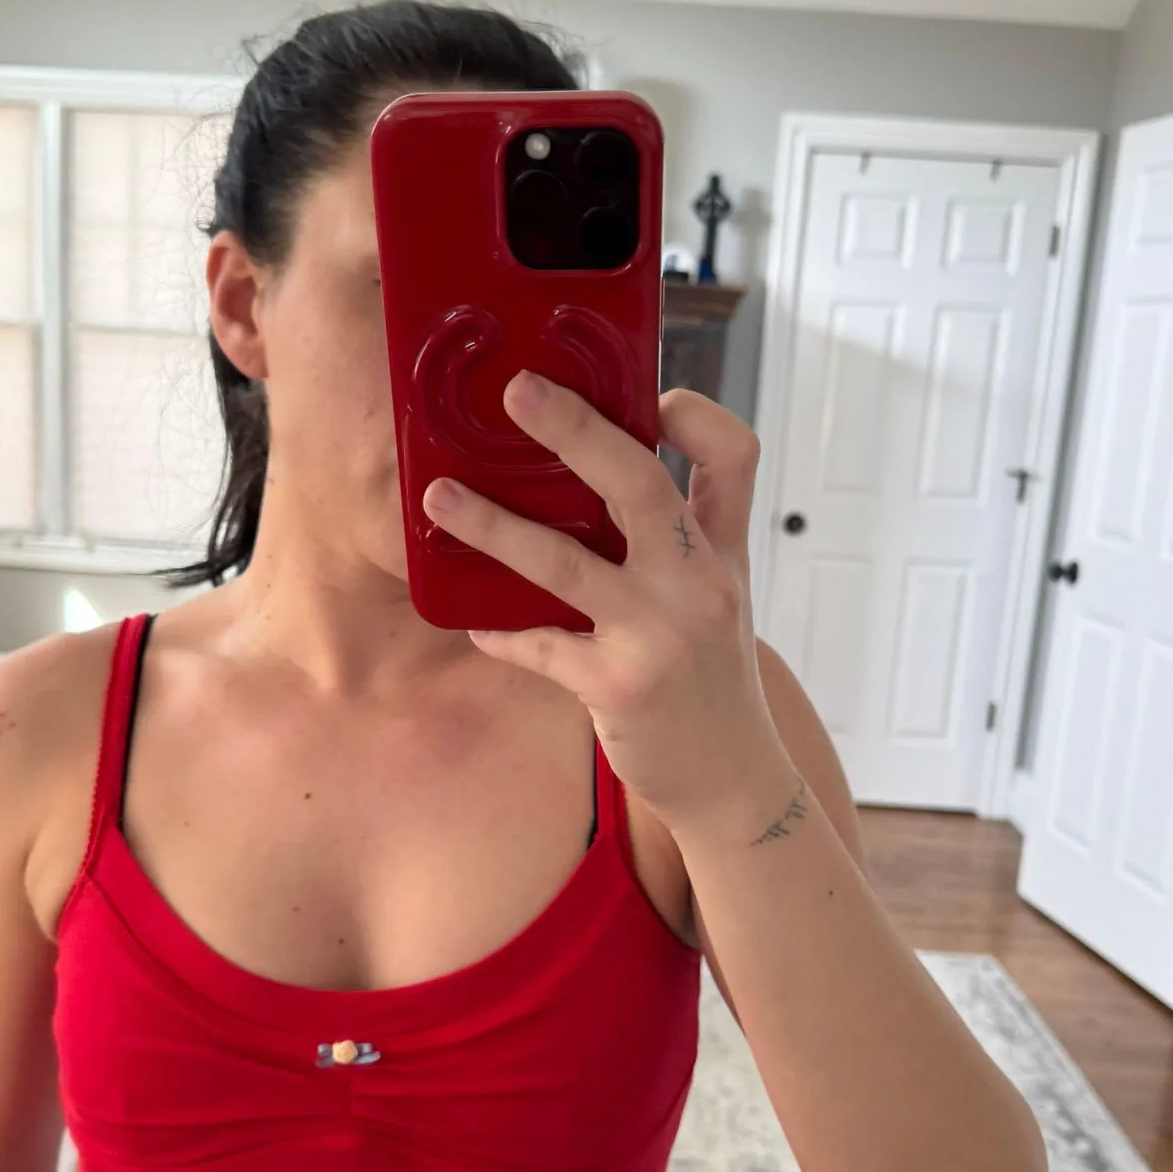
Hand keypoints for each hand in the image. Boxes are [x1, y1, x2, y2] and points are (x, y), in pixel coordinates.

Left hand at [422, 372, 791, 835]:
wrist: (733, 780)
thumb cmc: (711, 680)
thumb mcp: (717, 597)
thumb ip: (678, 537)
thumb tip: (599, 474)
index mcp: (723, 551)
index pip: (734, 454)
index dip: (693, 413)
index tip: (648, 397)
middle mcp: (698, 583)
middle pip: (640, 484)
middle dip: (575, 430)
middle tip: (516, 391)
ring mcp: (659, 635)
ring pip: (565, 562)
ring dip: (493, 526)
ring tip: (438, 497)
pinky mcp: (619, 687)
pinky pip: (540, 645)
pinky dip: (502, 632)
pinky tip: (473, 625)